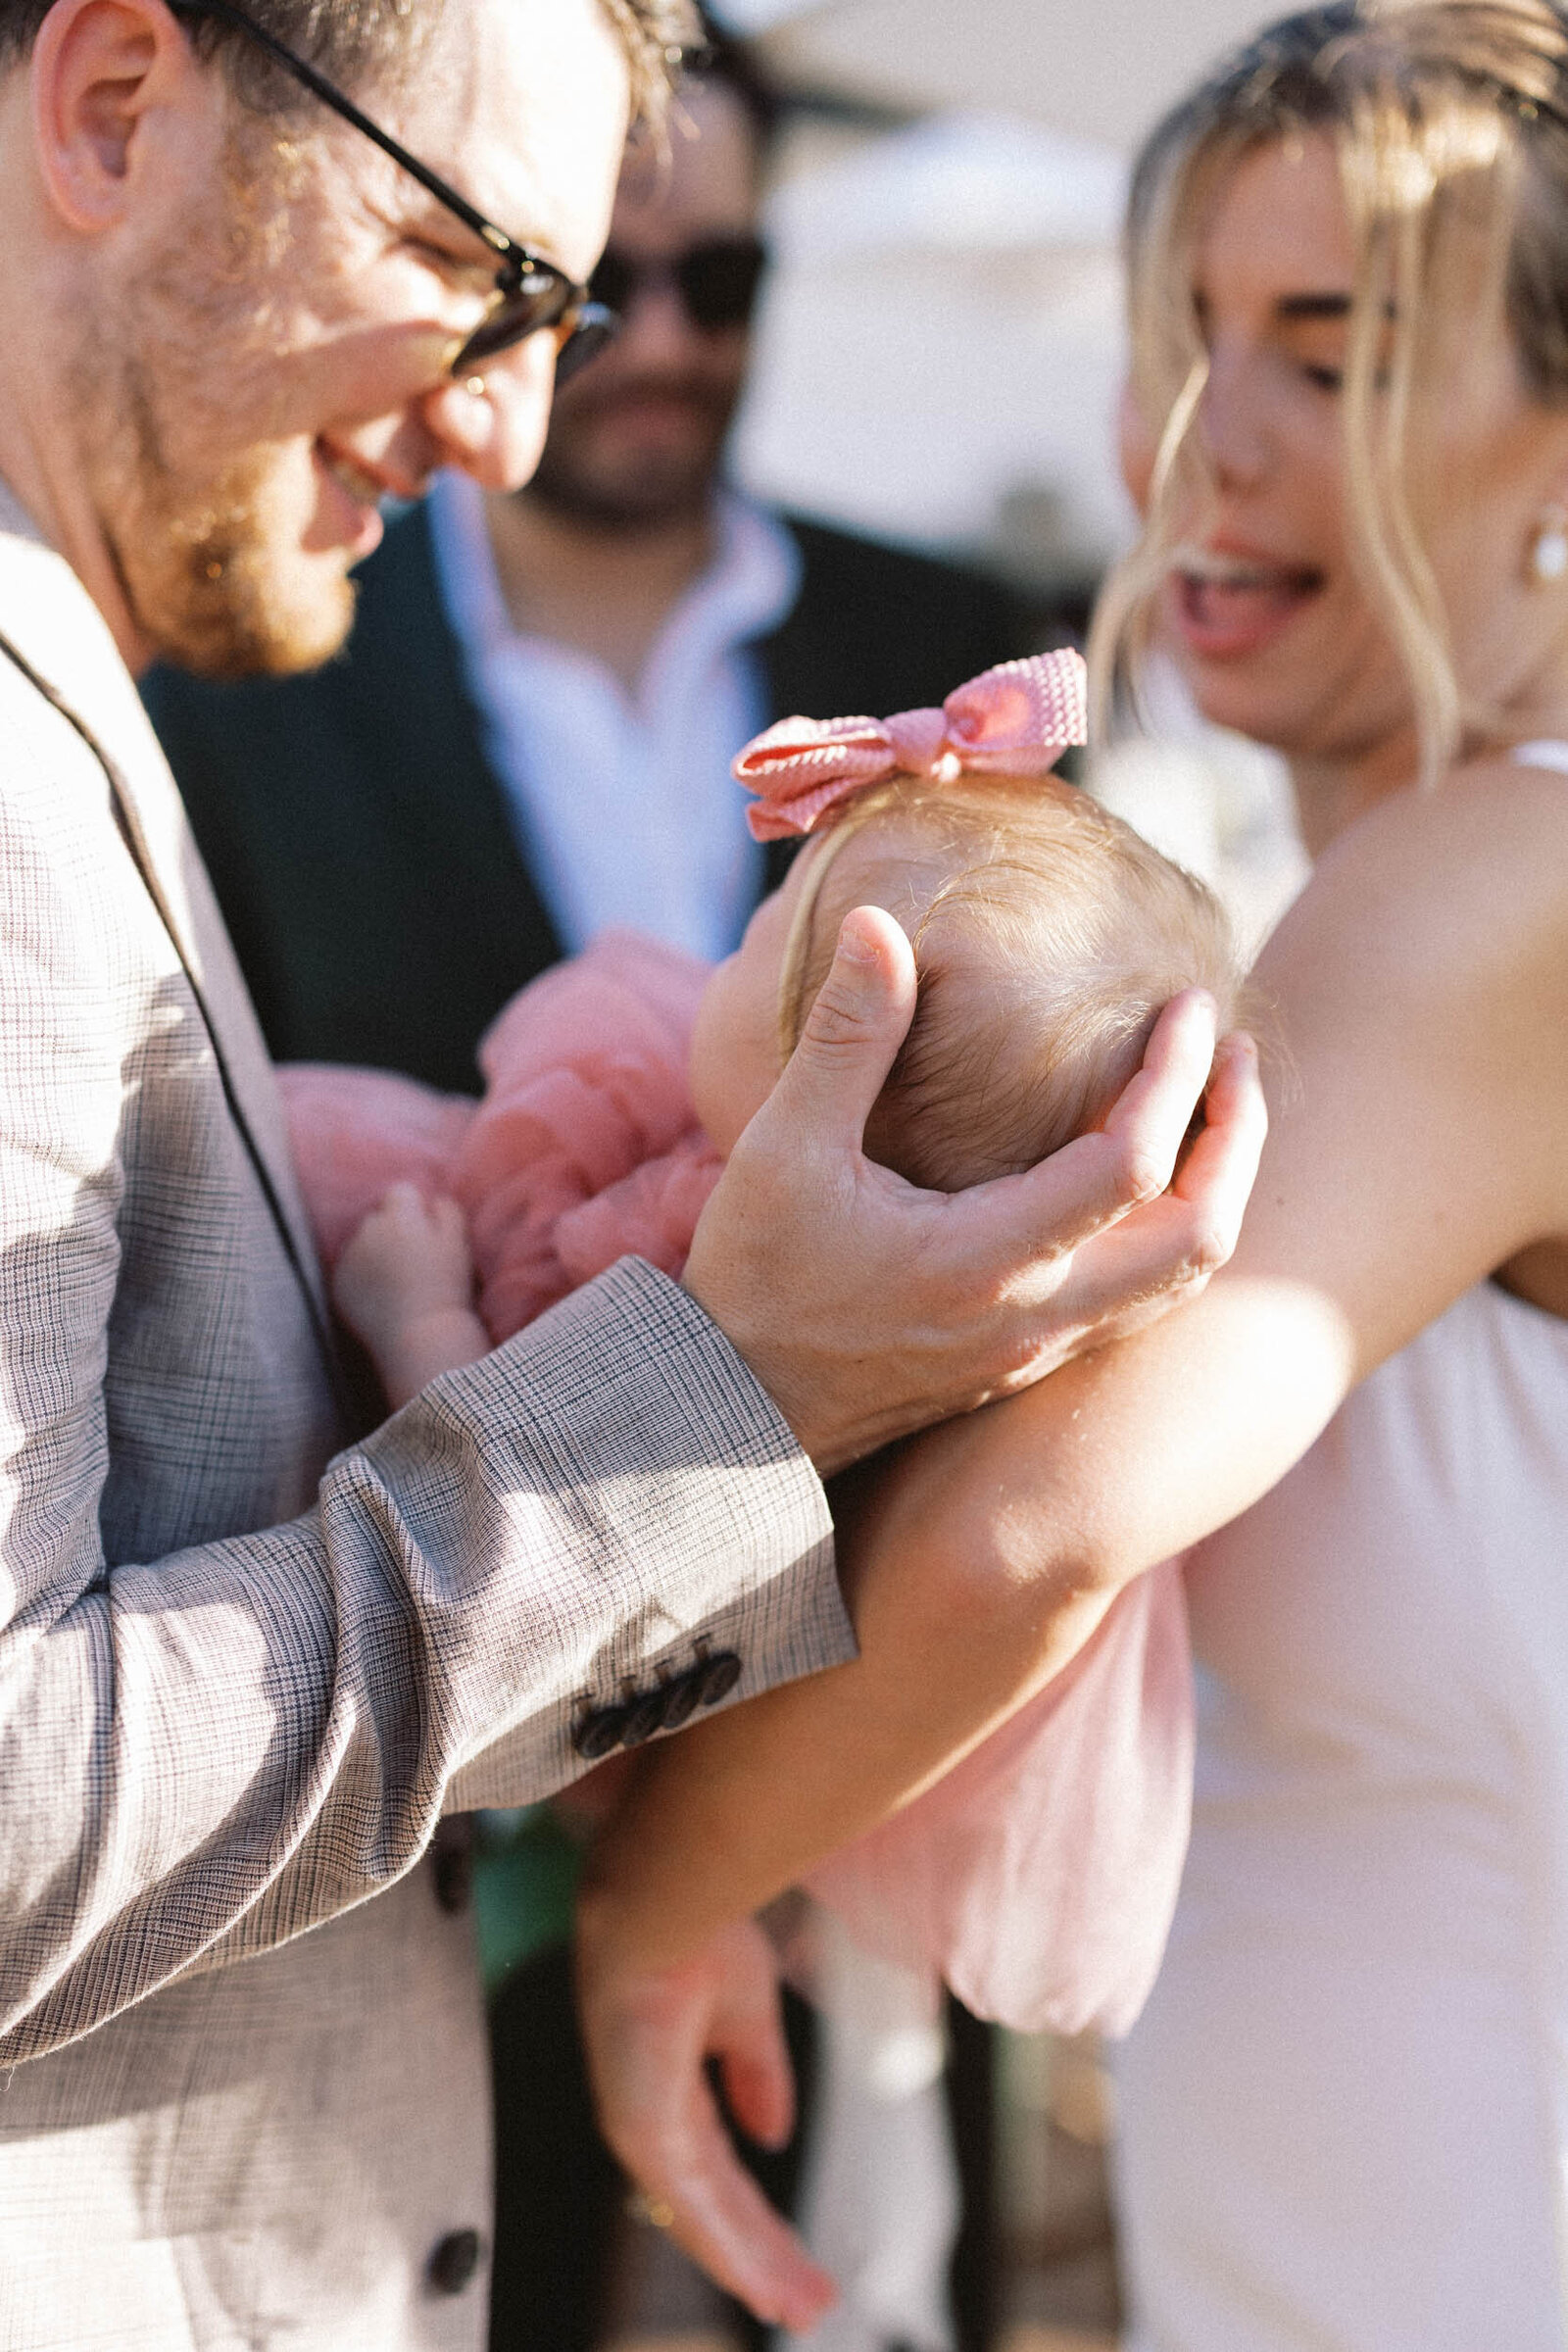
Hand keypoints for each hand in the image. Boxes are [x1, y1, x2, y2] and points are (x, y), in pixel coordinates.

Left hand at [332, 1183, 472, 1361]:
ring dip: (374, 1253)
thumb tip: (433, 1199)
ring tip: (397, 1280)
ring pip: (361, 1244)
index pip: (400, 1193)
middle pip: (378, 1218)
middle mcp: (367, 1232)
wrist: (420, 1336)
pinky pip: (350, 1270)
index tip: (426, 1231)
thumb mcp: (459, 1243)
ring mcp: (349, 1258)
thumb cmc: (446, 1288)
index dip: (415, 1209)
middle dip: (392, 1229)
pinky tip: (383, 1296)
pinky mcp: (339, 1284)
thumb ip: (447, 1210)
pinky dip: (362, 1277)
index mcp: (399, 1217)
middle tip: (413, 1258)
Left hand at [575, 1903, 836, 2332]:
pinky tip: (762, 2280)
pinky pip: (691, 2204)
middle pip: (715, 2208)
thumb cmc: (694, 1931)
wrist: (660, 1900)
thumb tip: (773, 2132)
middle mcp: (652, 2117)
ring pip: (704, 2220)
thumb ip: (757, 2073)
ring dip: (753, 2266)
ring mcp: (644, 2128)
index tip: (795, 2255)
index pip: (719, 2171)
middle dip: (762, 2255)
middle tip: (804, 2302)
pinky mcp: (643, 2129)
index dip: (757, 2216)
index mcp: (672, 2086)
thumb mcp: (747, 2012)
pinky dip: (730, 2247)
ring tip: (798, 2307)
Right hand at [683, 905, 1265, 1472]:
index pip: (1131, 1166)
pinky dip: (1173, 1228)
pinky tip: (1153, 1174)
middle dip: (1237, 1140)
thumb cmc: (754, 1281)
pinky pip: (1141, 1299)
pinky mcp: (1027, 1363)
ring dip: (1217, 1188)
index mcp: (984, 1262)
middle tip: (1232, 1053)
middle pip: (1198, 1240)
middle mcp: (1033, 1318)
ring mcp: (1039, 1350)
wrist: (732, 1421)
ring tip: (1215, 1105)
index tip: (1188, 1006)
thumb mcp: (784, 1150)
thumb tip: (877, 920)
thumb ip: (846, 1037)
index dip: (1176, 1076)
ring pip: (1181, 1280)